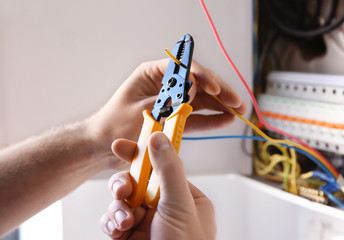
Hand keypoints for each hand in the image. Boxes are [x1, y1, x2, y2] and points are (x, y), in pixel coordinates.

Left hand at [86, 59, 246, 168]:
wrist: (102, 147)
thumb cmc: (114, 126)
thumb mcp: (141, 111)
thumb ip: (167, 101)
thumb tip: (193, 89)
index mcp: (152, 74)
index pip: (183, 68)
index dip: (202, 76)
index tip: (215, 87)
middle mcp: (165, 86)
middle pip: (198, 84)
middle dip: (219, 91)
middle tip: (237, 101)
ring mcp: (172, 102)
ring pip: (201, 100)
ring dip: (220, 105)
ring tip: (240, 111)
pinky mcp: (175, 117)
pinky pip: (197, 116)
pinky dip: (211, 118)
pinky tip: (226, 119)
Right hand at [100, 132, 215, 239]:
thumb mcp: (180, 205)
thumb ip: (168, 170)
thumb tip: (159, 137)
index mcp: (186, 198)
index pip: (161, 168)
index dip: (142, 155)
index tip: (121, 145)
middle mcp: (166, 209)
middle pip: (138, 183)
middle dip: (125, 186)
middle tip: (122, 191)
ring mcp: (147, 224)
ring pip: (122, 201)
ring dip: (118, 208)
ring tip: (124, 222)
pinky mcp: (130, 237)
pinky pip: (113, 220)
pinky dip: (111, 223)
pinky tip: (117, 231)